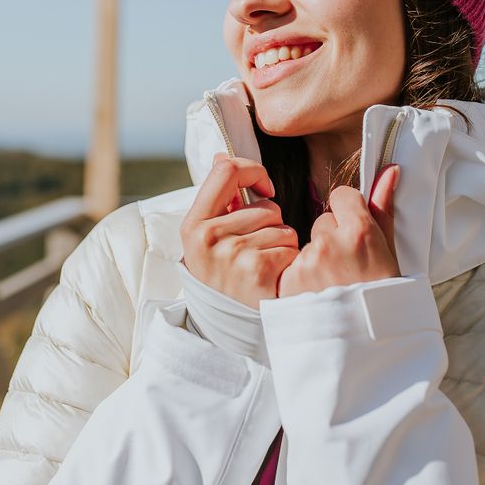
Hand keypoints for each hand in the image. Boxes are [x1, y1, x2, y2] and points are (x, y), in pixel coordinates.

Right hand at [180, 153, 299, 307]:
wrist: (224, 327)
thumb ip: (219, 197)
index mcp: (194, 224)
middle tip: (256, 248)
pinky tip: (273, 275)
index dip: (253, 172)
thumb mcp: (208, 236)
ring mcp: (233, 255)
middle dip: (272, 223)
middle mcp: (209, 237)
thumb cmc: (222, 272)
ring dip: (282, 243)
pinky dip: (289, 260)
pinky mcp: (258, 271)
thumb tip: (221, 156)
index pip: (227, 170)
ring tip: (264, 263)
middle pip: (266, 205)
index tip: (265, 189)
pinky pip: (290, 247)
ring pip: (282, 226)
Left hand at [277, 164, 400, 298]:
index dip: (349, 214)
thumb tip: (389, 169)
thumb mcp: (389, 252)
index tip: (355, 236)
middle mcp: (329, 242)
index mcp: (359, 231)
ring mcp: (306, 262)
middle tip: (346, 270)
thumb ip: (382, 207)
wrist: (365, 346)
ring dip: (316, 260)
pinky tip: (317, 294)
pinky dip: (301, 278)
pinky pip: (292, 265)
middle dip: (332, 239)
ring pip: (307, 244)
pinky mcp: (287, 281)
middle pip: (323, 221)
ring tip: (332, 286)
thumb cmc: (383, 297)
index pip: (342, 196)